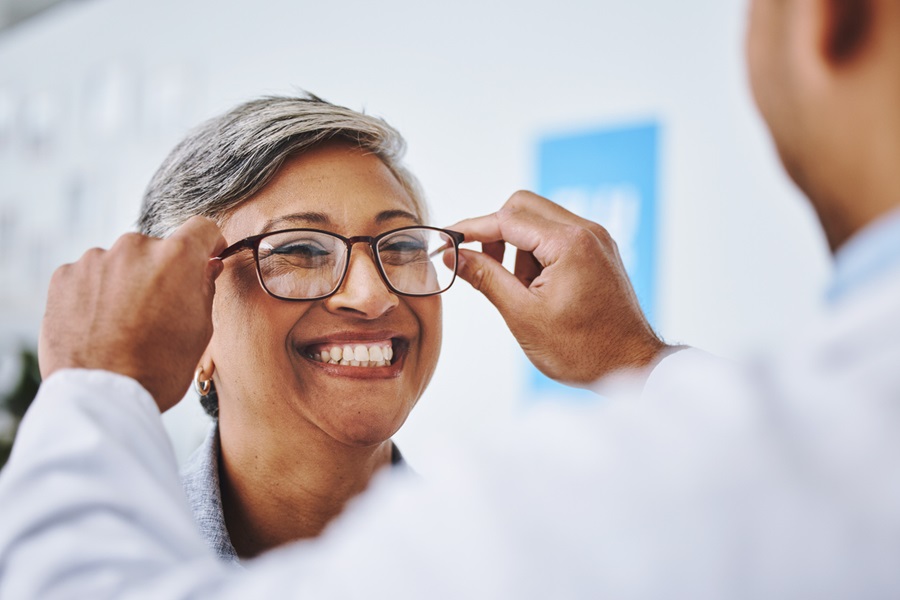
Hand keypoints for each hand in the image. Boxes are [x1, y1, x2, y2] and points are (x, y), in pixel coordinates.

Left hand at [38, 217, 226, 411]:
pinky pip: (89, 275)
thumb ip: (204, 288)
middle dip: (160, 271)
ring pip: (120, 262)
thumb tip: (206, 266)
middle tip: (159, 308)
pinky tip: (100, 324)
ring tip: (124, 322)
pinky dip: (96, 293)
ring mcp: (95, 259)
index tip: (205, 257)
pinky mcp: (64, 276)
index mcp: (176, 257)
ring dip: (126, 281)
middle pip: (156, 248)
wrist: (103, 396)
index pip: (201, 228)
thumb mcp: (201, 330)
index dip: (207, 243)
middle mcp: (134, 248)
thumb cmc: (159, 368)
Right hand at [449, 191, 667, 384]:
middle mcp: (587, 231)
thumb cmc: (582, 350)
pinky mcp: (598, 251)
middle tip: (480, 267)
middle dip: (495, 233)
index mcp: (569, 243)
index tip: (447, 242)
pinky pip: (556, 237)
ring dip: (517, 247)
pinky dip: (536, 255)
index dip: (471, 229)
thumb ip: (485, 278)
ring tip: (520, 292)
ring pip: (538, 221)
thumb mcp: (522, 315)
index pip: (507, 218)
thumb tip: (453, 255)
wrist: (631, 366)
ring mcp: (596, 239)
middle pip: (523, 207)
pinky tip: (535, 289)